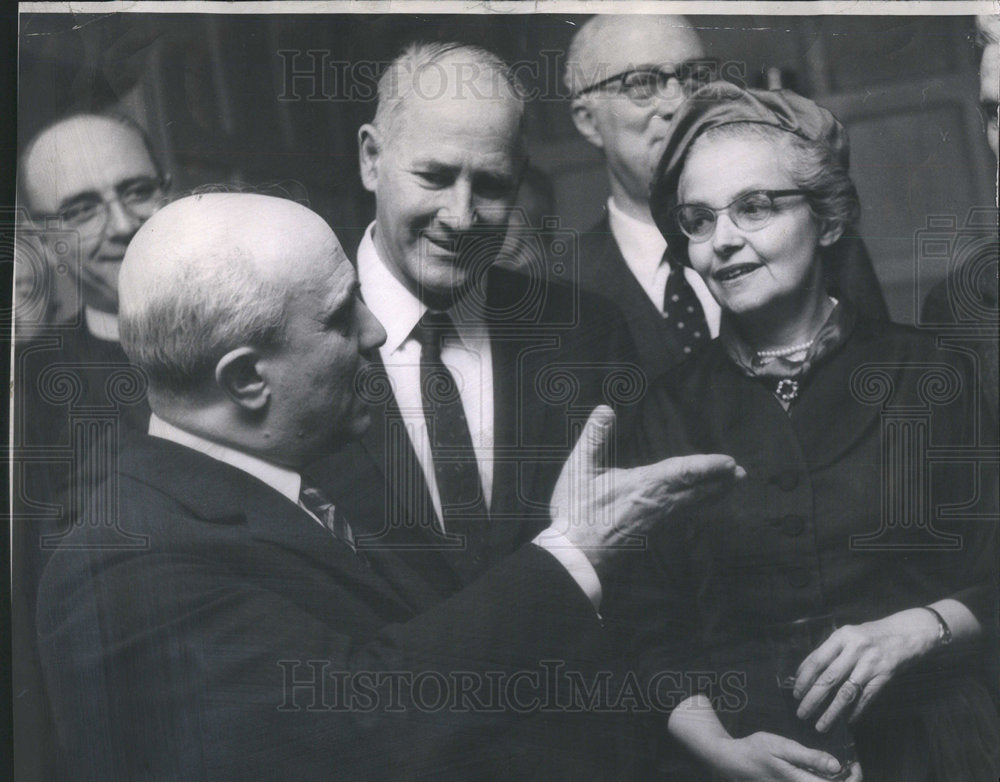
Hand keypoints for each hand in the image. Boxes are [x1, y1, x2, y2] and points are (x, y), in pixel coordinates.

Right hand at [546, 405, 744, 575]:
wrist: (576, 555)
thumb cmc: (576, 511)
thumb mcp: (579, 468)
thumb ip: (594, 437)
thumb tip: (606, 409)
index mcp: (646, 484)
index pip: (686, 471)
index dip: (709, 466)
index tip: (729, 462)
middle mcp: (659, 504)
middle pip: (698, 491)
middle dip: (720, 482)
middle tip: (741, 474)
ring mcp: (658, 523)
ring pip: (693, 507)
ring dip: (713, 496)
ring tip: (728, 488)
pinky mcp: (652, 537)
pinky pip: (682, 519)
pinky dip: (697, 510)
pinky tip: (697, 509)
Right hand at [716, 732, 862, 781]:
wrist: (734, 762)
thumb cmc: (756, 750)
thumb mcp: (782, 747)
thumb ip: (810, 757)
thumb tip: (837, 766)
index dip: (853, 777)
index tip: (854, 762)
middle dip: (848, 779)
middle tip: (850, 762)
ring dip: (837, 780)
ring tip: (839, 765)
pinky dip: (822, 779)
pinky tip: (822, 770)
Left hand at [793, 609, 939, 730]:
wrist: (906, 633)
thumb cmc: (870, 635)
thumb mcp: (847, 636)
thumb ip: (828, 652)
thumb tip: (804, 674)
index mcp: (841, 636)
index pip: (817, 660)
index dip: (804, 679)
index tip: (796, 694)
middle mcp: (855, 649)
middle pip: (829, 678)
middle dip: (813, 699)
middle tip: (801, 713)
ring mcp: (871, 664)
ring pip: (846, 692)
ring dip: (832, 712)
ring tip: (820, 725)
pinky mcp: (885, 676)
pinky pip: (866, 698)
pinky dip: (854, 712)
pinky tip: (846, 721)